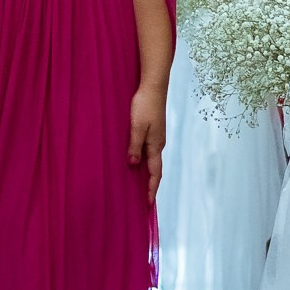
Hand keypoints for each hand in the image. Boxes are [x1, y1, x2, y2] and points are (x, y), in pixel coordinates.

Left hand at [128, 82, 167, 206]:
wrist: (153, 87)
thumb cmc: (145, 105)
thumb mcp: (137, 127)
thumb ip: (134, 146)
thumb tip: (132, 165)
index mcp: (155, 145)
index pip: (155, 173)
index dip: (151, 188)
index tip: (148, 203)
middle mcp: (158, 144)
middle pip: (155, 169)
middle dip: (150, 185)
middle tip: (143, 199)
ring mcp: (156, 137)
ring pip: (151, 160)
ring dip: (146, 173)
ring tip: (138, 185)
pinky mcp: (153, 130)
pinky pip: (148, 150)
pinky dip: (144, 161)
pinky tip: (136, 161)